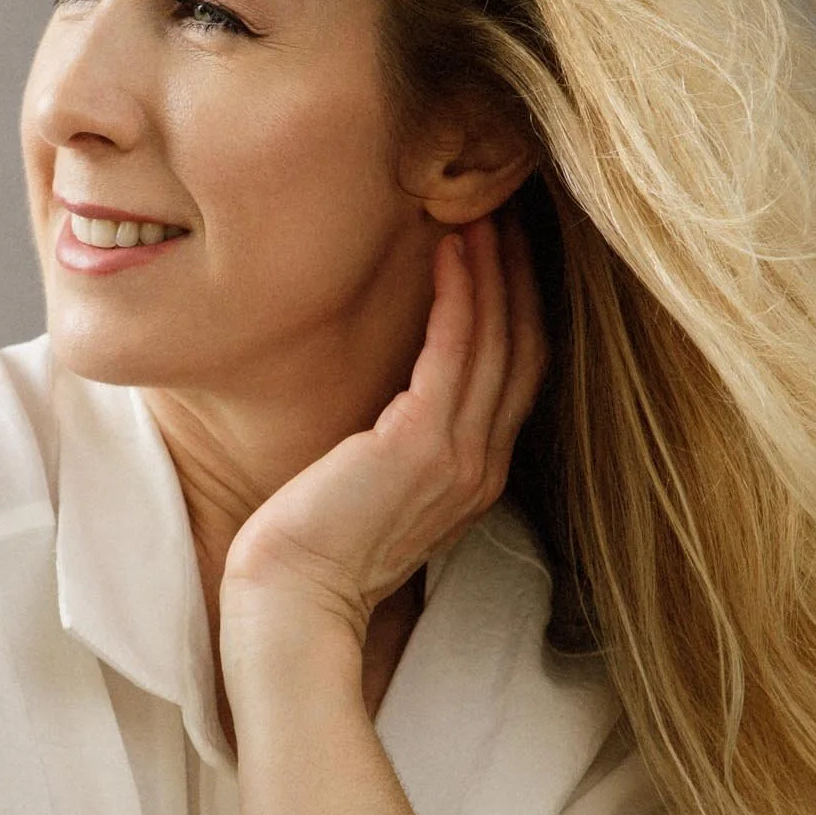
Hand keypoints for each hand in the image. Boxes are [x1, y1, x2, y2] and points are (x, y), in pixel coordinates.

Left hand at [221, 209, 547, 643]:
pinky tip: (448, 250)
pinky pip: (455, 348)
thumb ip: (402, 452)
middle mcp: (480, 468)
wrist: (291, 599)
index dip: (520, 313)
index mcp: (474, 480)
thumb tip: (391, 409)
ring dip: (493, 272)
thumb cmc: (314, 551)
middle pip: (524, 351)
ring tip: (480, 216)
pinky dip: (459, 294)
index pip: (517, 380)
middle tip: (506, 215)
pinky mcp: (421, 443)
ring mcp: (458, 456)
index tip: (507, 258)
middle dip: (519, 279)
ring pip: (498, 341)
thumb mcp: (374, 494)